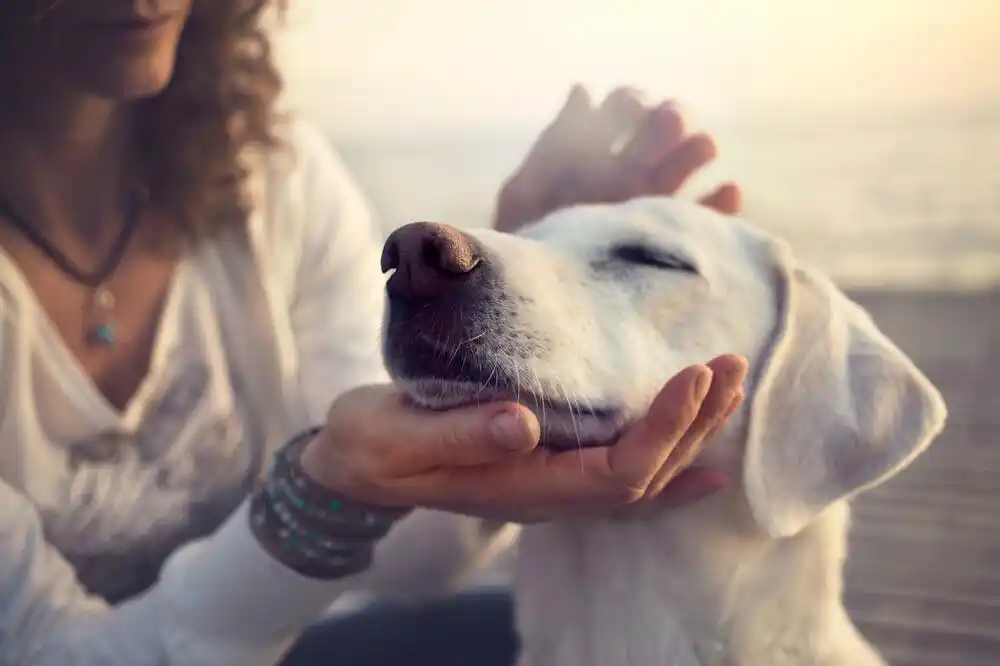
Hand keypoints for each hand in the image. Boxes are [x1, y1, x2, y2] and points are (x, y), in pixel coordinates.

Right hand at [300, 355, 747, 522]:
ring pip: (642, 474)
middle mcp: (548, 494)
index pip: (615, 472)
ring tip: (729, 386)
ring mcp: (551, 484)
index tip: (694, 374)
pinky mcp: (547, 463)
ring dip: (691, 433)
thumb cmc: (373, 446)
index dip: (663, 429)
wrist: (356, 463)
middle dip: (694, 423)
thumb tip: (523, 423)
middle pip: (645, 475)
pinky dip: (670, 465)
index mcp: (521, 488)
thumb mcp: (398, 437)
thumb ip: (459, 435)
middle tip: (729, 364)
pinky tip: (706, 461)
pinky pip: (622, 475)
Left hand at [494, 85, 741, 232]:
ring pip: (686, 165)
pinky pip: (707, 219)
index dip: (631, 103)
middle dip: (670, 118)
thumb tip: (583, 89)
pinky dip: (722, 204)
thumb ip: (555, 144)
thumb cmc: (525, 247)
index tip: (632, 110)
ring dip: (698, 148)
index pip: (623, 109)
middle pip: (662, 130)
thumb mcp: (526, 193)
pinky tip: (728, 190)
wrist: (538, 305)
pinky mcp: (672, 241)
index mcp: (593, 154)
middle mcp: (628, 174)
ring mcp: (652, 206)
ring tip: (703, 147)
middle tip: (668, 124)